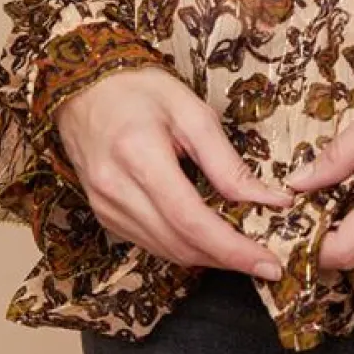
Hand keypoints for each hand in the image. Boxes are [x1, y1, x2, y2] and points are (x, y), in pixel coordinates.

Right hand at [54, 66, 295, 277]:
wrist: (85, 89)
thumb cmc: (141, 91)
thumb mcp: (192, 111)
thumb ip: (227, 161)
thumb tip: (268, 199)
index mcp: (140, 157)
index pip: (192, 220)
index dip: (233, 249)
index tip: (269, 263)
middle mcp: (116, 191)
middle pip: (180, 244)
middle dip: (227, 260)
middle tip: (266, 263)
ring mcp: (106, 208)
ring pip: (165, 251)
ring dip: (207, 258)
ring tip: (243, 253)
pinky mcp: (105, 215)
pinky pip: (150, 243)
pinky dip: (183, 247)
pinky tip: (207, 239)